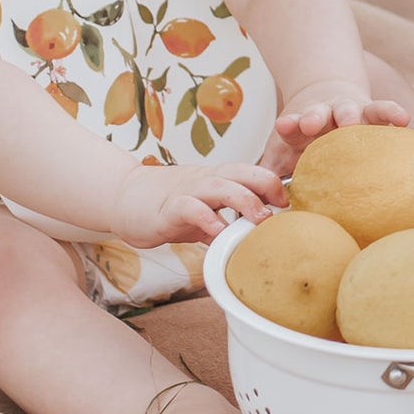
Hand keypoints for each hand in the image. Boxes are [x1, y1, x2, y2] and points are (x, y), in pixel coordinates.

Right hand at [112, 160, 286, 247]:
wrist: (124, 198)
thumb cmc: (168, 206)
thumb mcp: (204, 212)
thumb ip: (227, 222)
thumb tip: (254, 241)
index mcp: (218, 179)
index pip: (252, 172)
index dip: (274, 185)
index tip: (288, 206)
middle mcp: (206, 180)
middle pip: (243, 172)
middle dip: (268, 186)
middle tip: (283, 209)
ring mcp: (187, 191)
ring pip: (222, 186)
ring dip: (245, 201)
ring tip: (261, 220)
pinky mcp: (168, 208)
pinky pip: (191, 209)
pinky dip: (208, 220)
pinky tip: (220, 234)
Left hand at [262, 88, 409, 175]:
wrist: (323, 92)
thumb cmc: (303, 135)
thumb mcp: (283, 150)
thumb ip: (270, 175)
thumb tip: (254, 207)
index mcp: (299, 126)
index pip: (291, 123)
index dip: (288, 124)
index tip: (284, 125)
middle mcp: (323, 115)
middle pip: (318, 114)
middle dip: (314, 117)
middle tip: (311, 123)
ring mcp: (347, 110)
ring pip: (349, 109)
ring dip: (349, 114)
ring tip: (352, 121)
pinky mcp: (370, 110)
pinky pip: (382, 110)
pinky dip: (392, 112)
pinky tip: (402, 119)